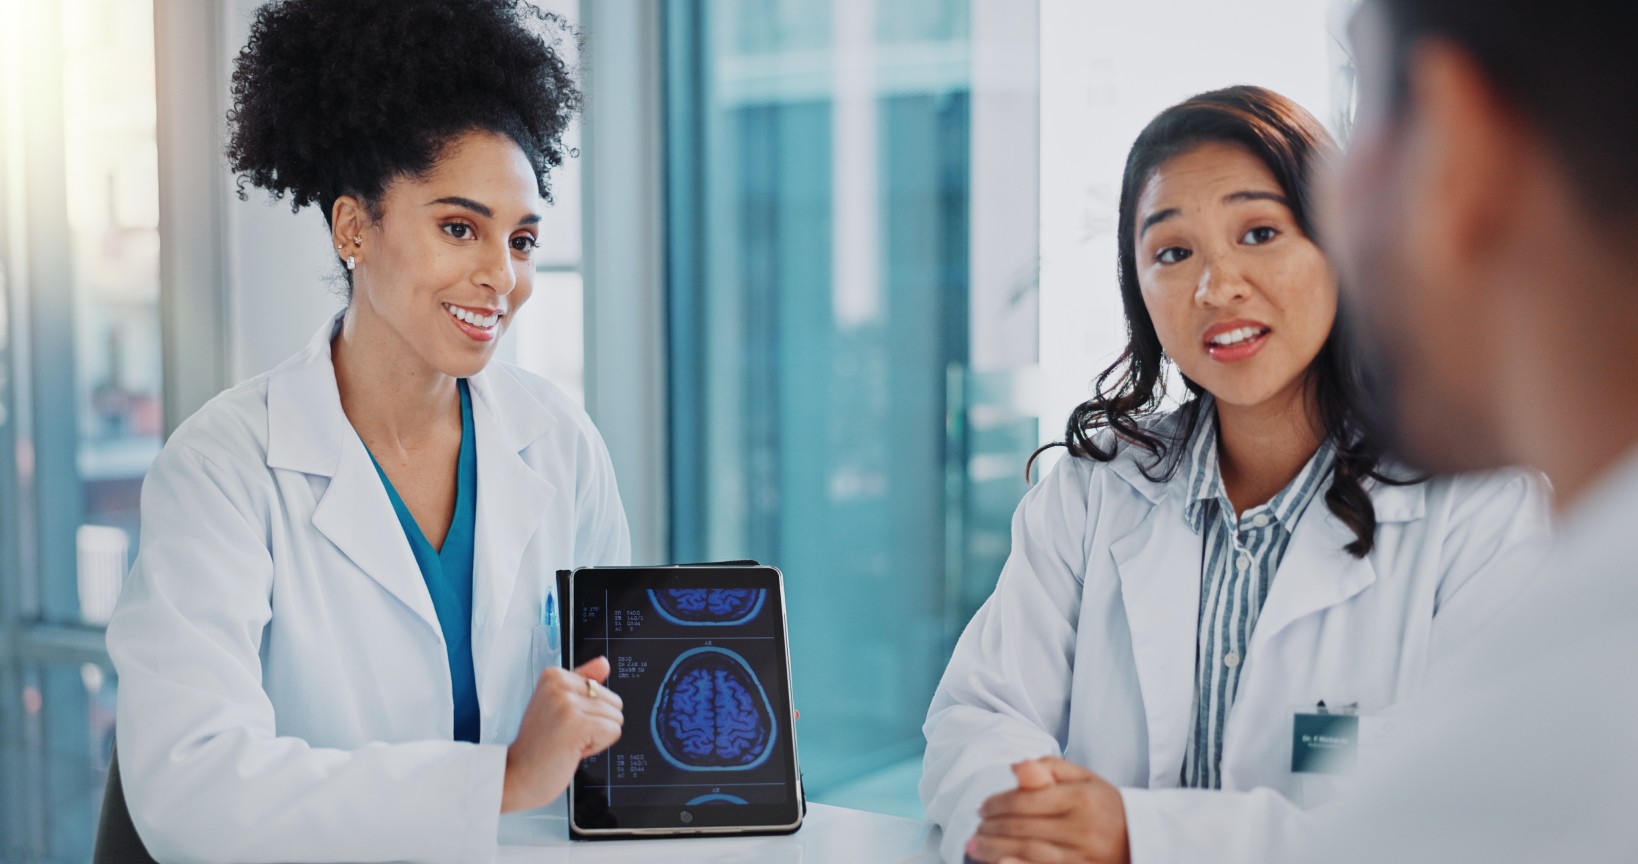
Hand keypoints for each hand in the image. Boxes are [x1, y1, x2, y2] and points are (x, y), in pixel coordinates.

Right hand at [500, 656, 622, 812]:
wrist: (517, 776)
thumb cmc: (538, 746)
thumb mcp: (559, 706)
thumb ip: (582, 683)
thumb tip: (604, 663)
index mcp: (554, 675)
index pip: (601, 689)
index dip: (587, 712)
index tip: (561, 723)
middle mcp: (558, 683)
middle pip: (614, 702)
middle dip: (595, 724)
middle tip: (564, 735)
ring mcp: (566, 703)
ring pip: (616, 718)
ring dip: (595, 737)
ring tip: (567, 741)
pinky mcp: (575, 723)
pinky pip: (613, 732)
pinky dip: (597, 747)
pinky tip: (572, 750)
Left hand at [965, 757, 1129, 863]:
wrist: (1142, 838)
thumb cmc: (1105, 806)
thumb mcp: (1084, 778)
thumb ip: (1050, 769)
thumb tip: (1016, 768)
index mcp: (1082, 798)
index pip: (1027, 800)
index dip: (998, 804)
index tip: (982, 807)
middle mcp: (1084, 828)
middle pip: (1024, 827)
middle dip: (992, 828)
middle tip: (975, 827)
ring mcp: (1084, 856)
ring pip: (1029, 852)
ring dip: (996, 849)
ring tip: (976, 846)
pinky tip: (999, 863)